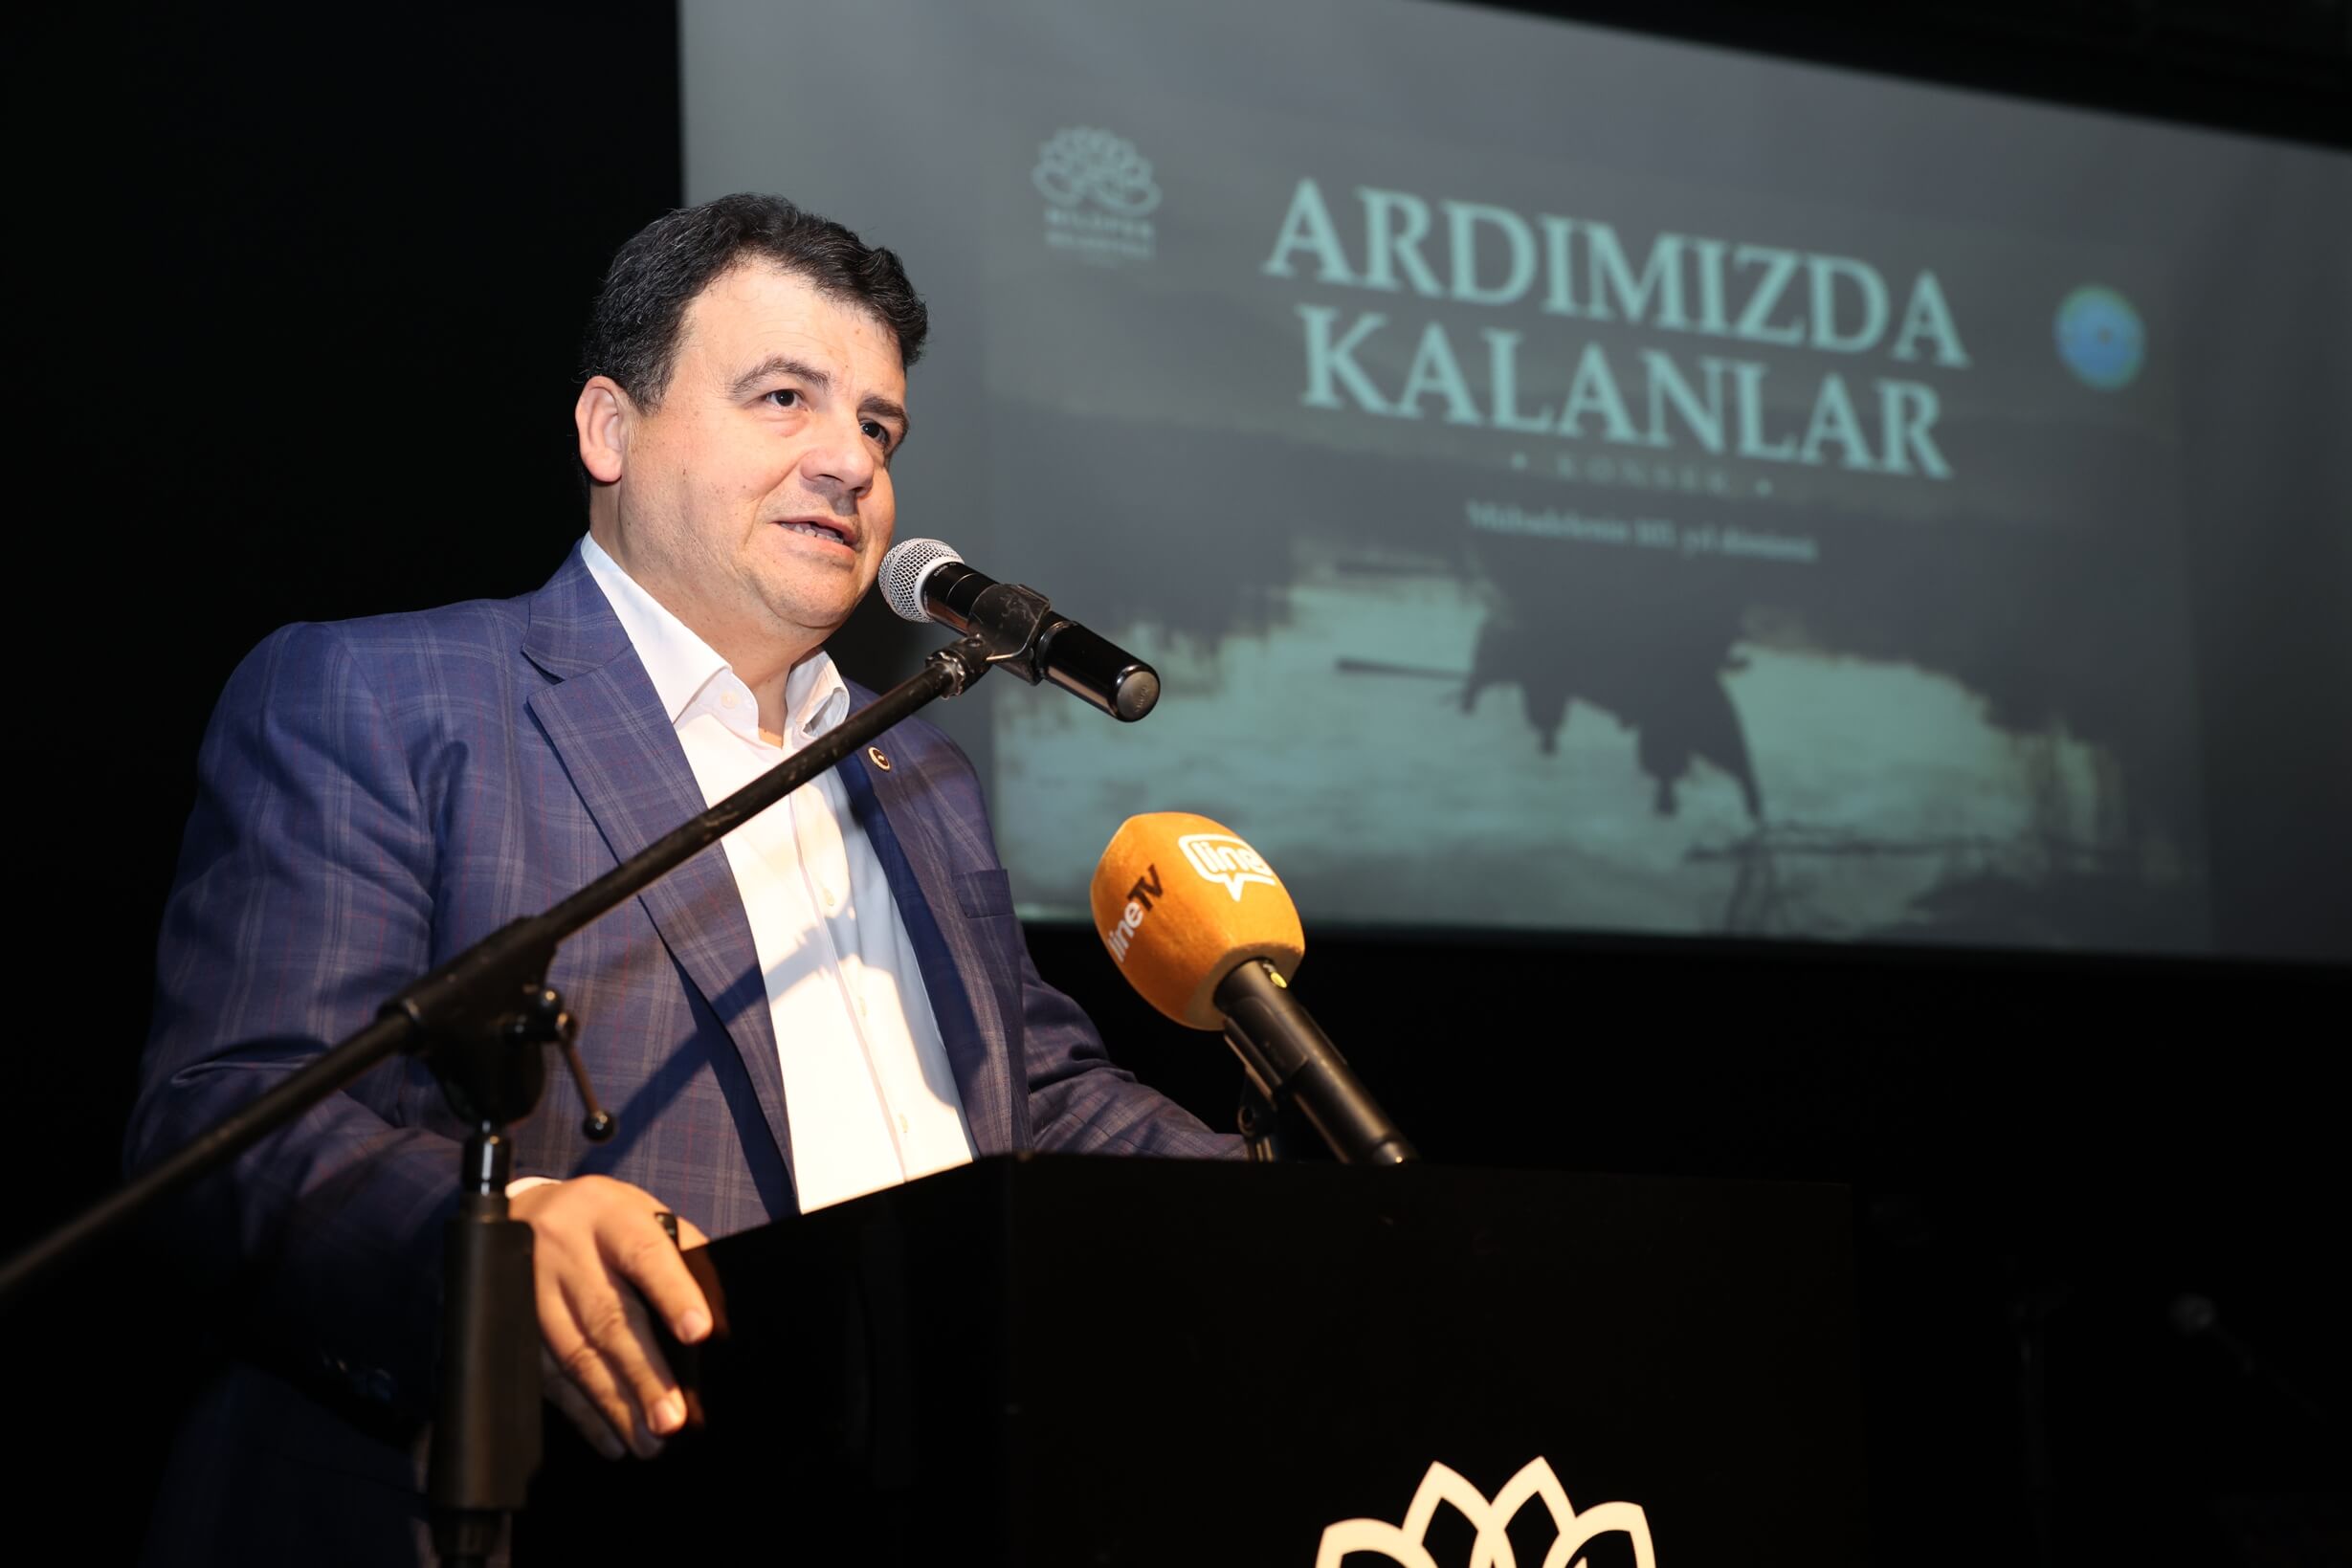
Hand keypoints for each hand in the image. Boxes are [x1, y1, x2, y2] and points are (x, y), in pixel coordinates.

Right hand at [509, 1175, 709, 1459]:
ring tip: (648, 1441)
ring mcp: (533, 1290)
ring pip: (574, 1353)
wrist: (523, 1215)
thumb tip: (720, 1316)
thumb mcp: (643, 1215)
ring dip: (613, 1404)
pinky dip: (581, 1412)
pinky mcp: (514, 1325)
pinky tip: (610, 1438)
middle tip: (672, 1419)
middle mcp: (567, 1251)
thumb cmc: (605, 1223)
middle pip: (606, 1317)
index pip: (645, 1254)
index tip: (699, 1332)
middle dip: (642, 1373)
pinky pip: (547, 1376)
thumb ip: (681, 1254)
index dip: (673, 1293)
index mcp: (610, 1216)